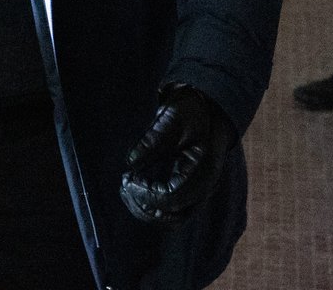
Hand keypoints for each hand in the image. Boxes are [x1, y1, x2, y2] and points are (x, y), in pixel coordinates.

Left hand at [119, 85, 236, 224]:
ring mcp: (198, 193)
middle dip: (144, 205)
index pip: (174, 197)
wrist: (208, 111)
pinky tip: (134, 191)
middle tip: (125, 184)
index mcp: (204, 169)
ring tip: (126, 189)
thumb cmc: (190, 113)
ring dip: (145, 210)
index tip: (128, 178)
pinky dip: (151, 208)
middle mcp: (205, 187)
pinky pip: (171, 213)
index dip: (147, 193)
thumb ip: (152, 139)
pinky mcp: (189, 193)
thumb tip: (131, 162)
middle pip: (174, 216)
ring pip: (172, 220)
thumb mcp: (171, 118)